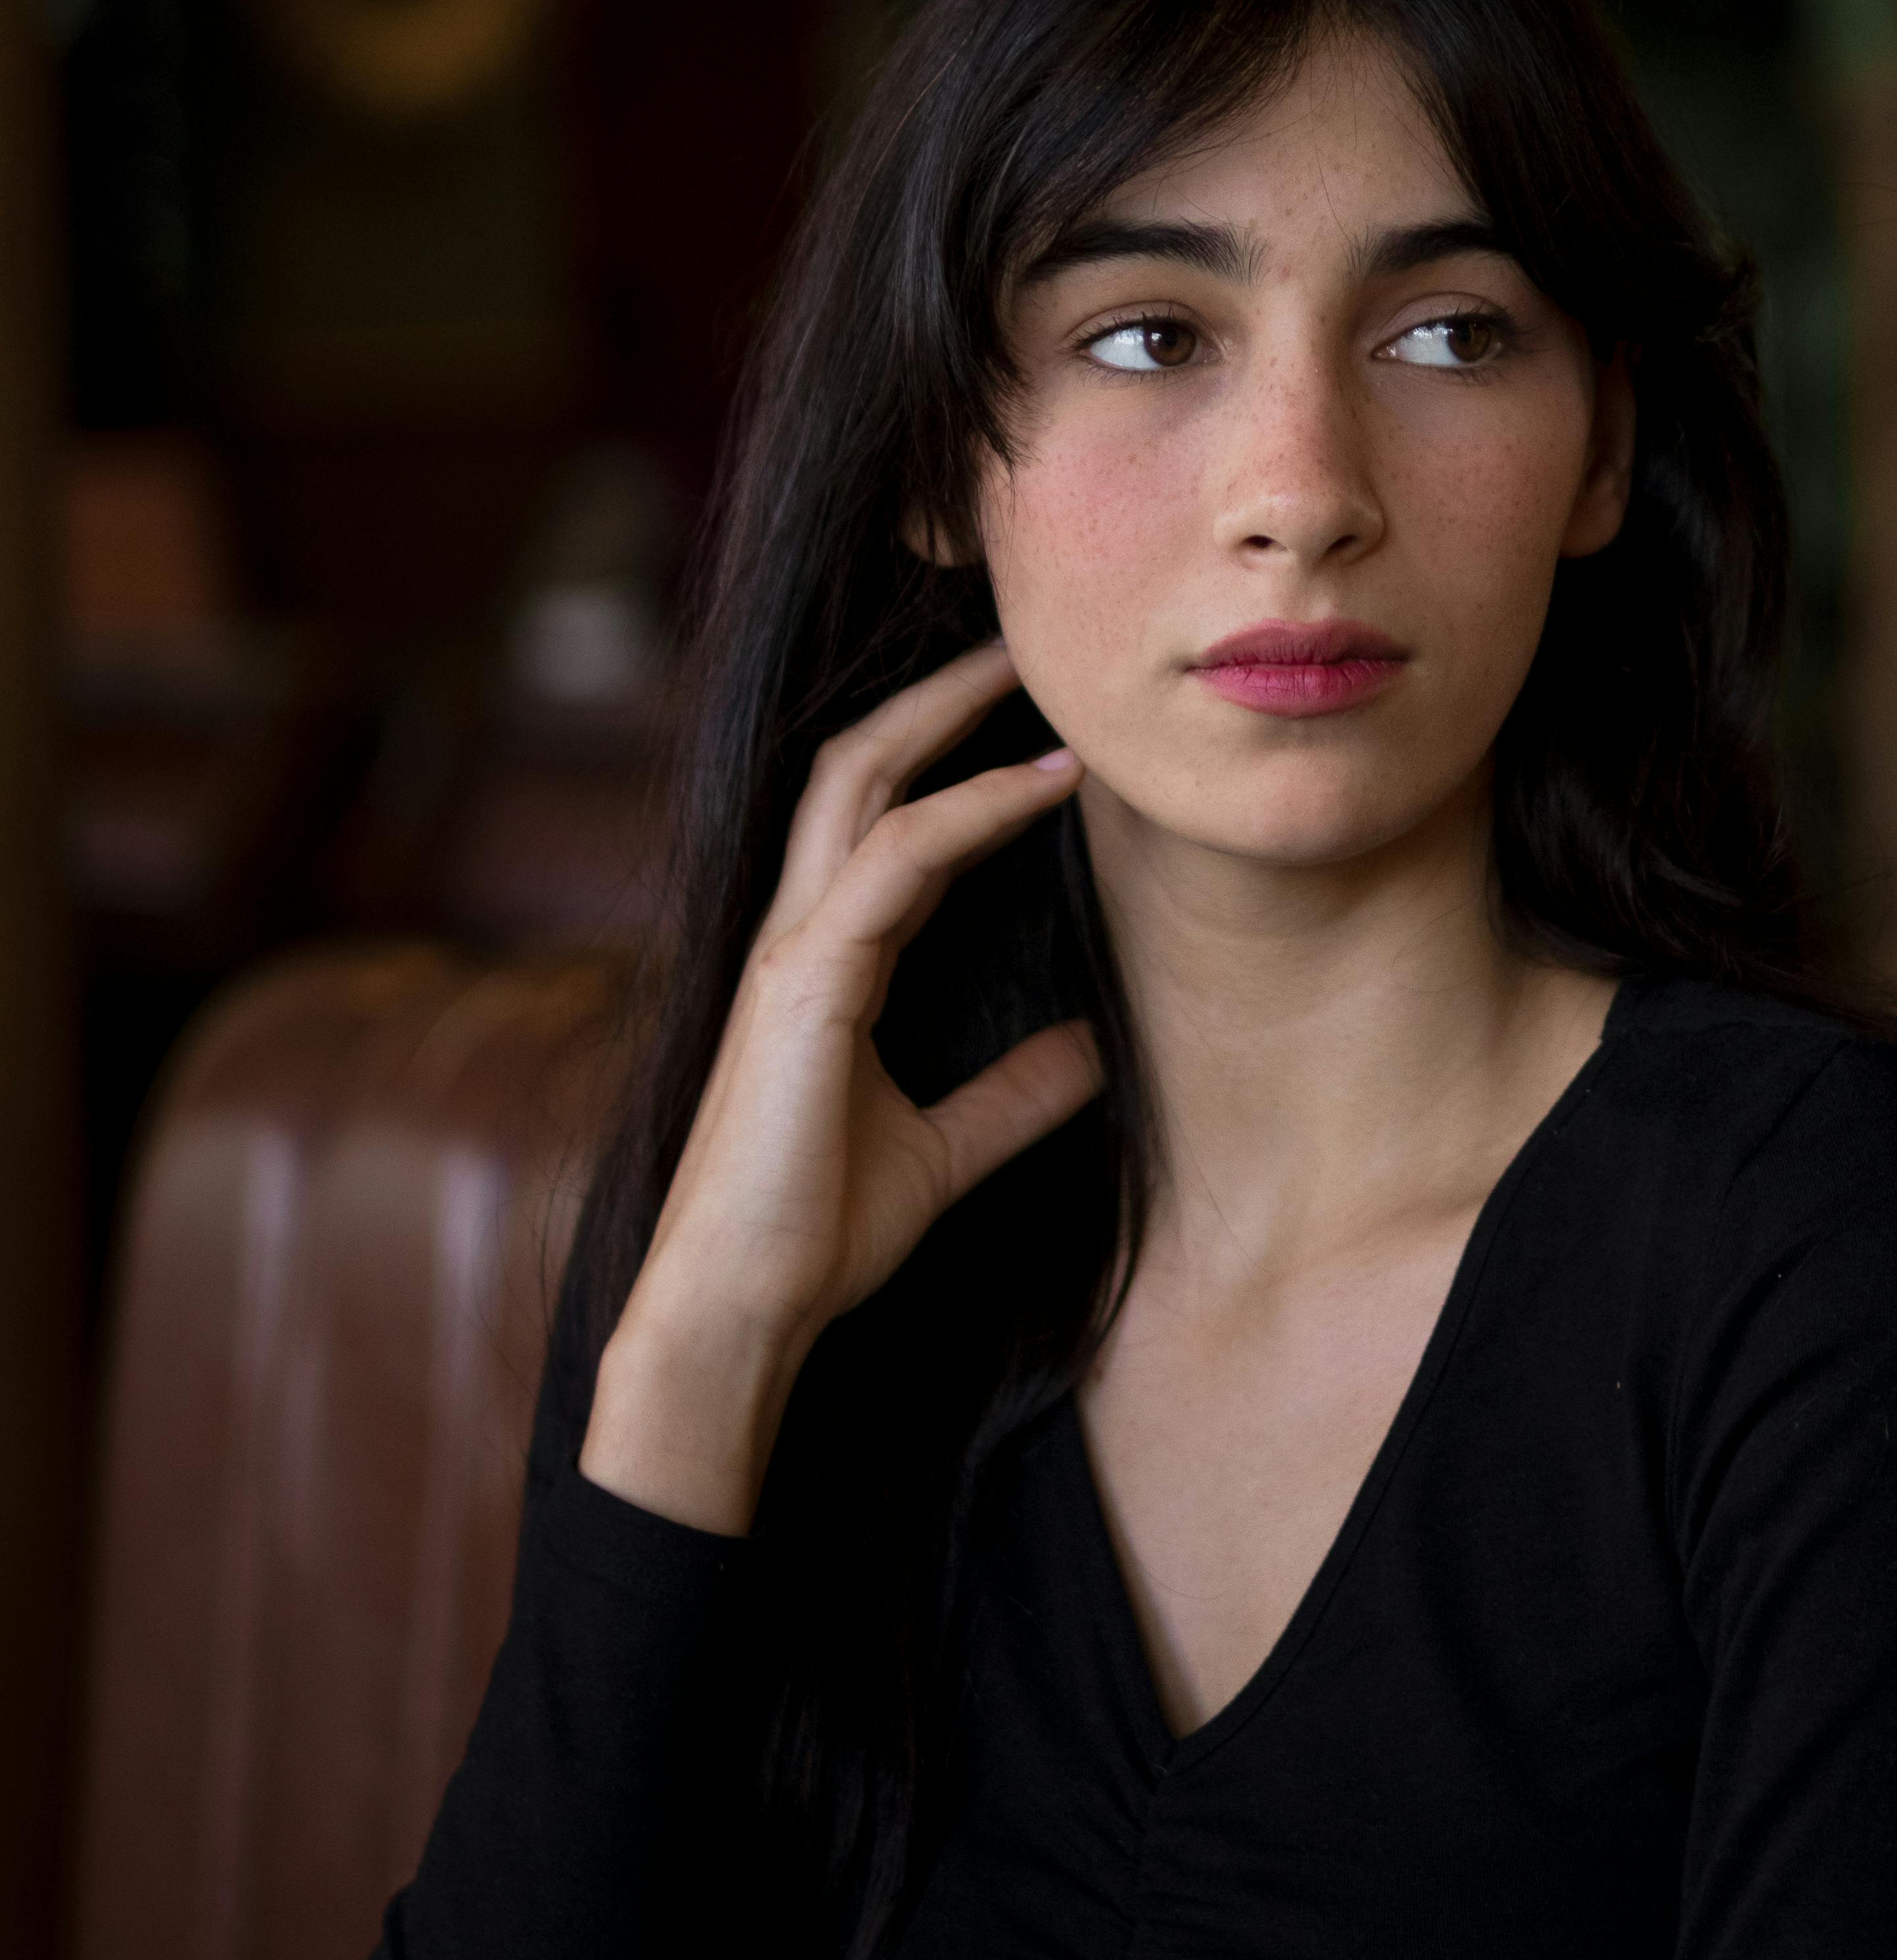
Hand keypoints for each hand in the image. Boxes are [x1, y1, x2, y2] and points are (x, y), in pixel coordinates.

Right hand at [584, 638, 1095, 1533]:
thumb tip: (1092, 1052)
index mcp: (823, 959)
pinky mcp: (802, 987)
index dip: (952, 756)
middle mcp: (797, 933)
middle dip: (938, 692)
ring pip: (859, 783)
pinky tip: (1039, 790)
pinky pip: (891, 864)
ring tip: (1040, 675)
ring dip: (952, 719)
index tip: (1041, 722)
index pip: (881, 815)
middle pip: (856, 763)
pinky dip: (967, 814)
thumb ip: (1012, 1095)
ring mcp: (790, 952)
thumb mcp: (945, 1152)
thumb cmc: (814, 1237)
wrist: (740, 1317)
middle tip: (1027, 642)